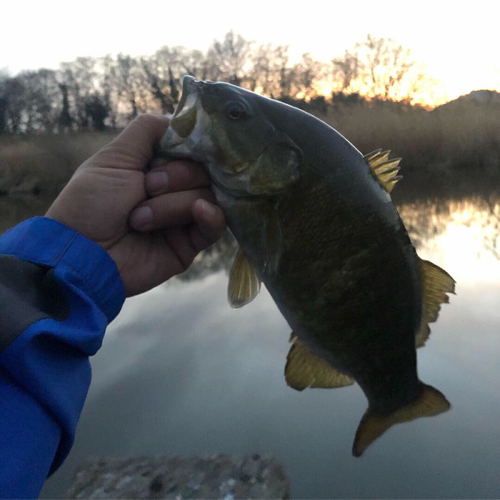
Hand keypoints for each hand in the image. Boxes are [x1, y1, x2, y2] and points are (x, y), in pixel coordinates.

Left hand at [46, 114, 225, 296]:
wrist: (82, 253)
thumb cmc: (92, 202)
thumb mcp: (115, 157)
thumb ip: (147, 130)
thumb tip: (181, 118)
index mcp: (157, 168)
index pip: (193, 149)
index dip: (190, 147)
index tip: (183, 148)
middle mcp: (174, 190)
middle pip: (203, 171)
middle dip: (175, 176)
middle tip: (146, 188)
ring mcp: (183, 218)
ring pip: (208, 195)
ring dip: (173, 203)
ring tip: (139, 219)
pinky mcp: (190, 244)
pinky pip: (216, 226)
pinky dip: (211, 216)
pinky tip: (198, 211)